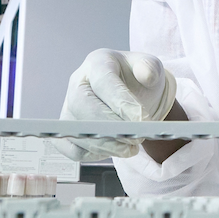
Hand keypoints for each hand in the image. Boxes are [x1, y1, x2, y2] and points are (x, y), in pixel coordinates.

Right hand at [53, 49, 176, 161]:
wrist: (131, 91)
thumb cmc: (137, 78)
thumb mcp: (150, 67)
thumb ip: (150, 68)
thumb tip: (146, 75)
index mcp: (97, 63)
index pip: (103, 82)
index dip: (121, 103)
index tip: (142, 120)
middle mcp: (77, 84)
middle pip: (83, 106)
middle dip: (111, 128)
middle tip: (137, 139)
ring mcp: (69, 107)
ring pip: (76, 131)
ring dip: (106, 145)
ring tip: (131, 148)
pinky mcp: (67, 129)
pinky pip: (71, 148)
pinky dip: (92, 154)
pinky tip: (113, 151)